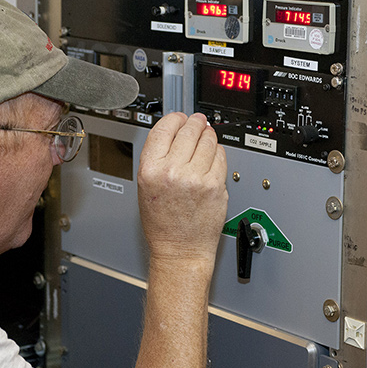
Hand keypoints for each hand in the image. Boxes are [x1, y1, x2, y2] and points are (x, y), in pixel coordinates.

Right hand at [137, 112, 227, 271]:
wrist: (180, 249)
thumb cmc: (162, 223)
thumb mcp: (146, 186)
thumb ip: (158, 158)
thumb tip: (175, 133)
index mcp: (150, 169)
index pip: (164, 128)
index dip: (175, 118)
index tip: (180, 118)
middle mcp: (172, 171)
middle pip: (189, 130)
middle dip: (195, 123)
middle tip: (198, 123)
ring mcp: (196, 178)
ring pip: (208, 140)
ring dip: (208, 136)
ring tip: (206, 139)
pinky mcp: (216, 185)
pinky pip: (221, 156)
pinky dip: (218, 153)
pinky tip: (212, 158)